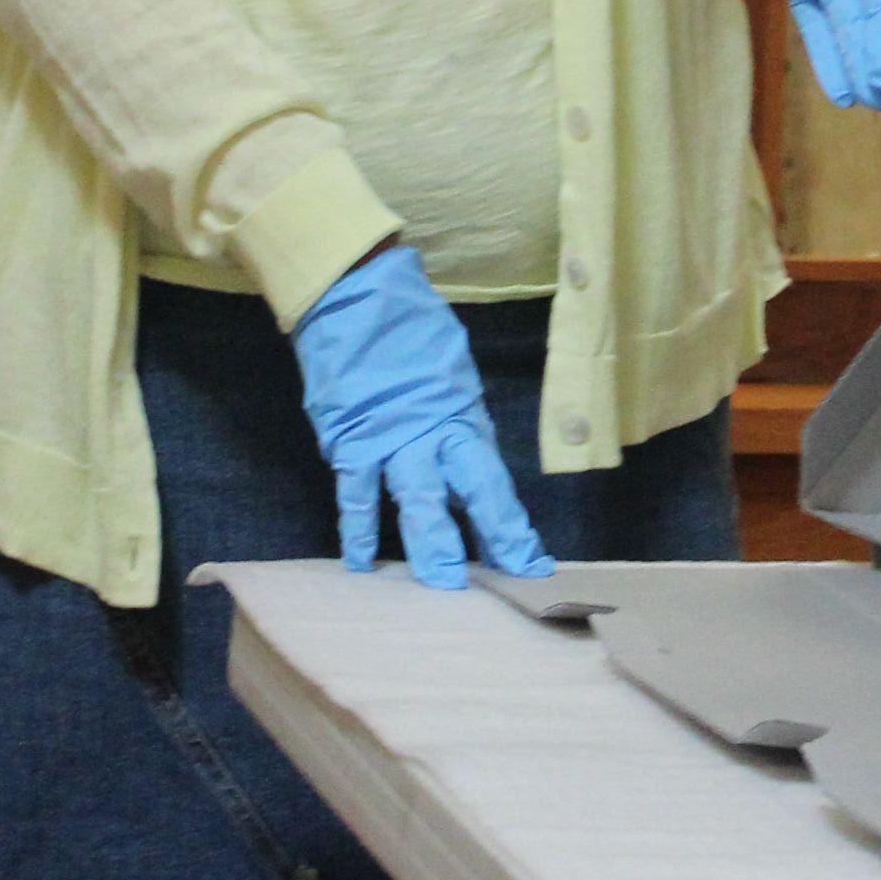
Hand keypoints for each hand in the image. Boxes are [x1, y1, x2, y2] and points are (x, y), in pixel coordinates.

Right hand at [288, 247, 554, 591]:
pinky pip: (356, 491)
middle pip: (466, 494)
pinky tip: (360, 562)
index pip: (493, 481)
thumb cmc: (410, 330)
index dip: (511, 524)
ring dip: (429, 544)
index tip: (532, 561)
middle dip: (486, 540)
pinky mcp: (349, 439)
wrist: (354, 296)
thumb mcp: (451, 370)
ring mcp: (389, 439)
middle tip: (502, 581)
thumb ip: (457, 419)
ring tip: (441, 583)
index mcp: (462, 416)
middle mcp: (432, 432)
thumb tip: (466, 465)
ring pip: (415, 500)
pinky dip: (358, 527)